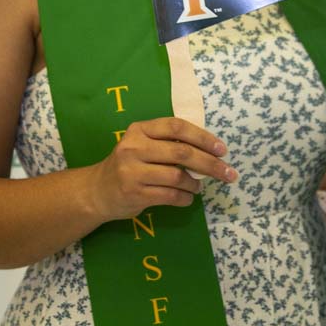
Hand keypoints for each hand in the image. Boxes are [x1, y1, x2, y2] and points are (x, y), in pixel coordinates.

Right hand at [88, 117, 237, 220]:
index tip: (222, 149)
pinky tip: (187, 198)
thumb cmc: (128, 165)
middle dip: (210, 164)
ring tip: (198, 187)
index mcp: (139, 130)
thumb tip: (209, 150)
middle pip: (181, 153)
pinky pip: (169, 195)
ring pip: (177, 176)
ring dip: (195, 183)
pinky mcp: (134, 193)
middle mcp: (134, 147)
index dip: (202, 137)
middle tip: (228, 173)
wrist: (97, 191)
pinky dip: (185, 198)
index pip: (176, 127)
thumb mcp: (142, 145)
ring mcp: (132, 171)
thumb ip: (168, 143)